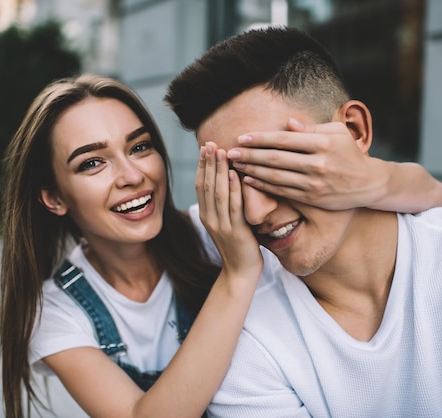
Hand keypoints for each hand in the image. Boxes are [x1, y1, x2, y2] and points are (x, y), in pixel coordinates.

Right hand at [196, 142, 262, 278]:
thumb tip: (230, 181)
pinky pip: (233, 206)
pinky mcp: (236, 231)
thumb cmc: (238, 246)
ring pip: (217, 193)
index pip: (201, 185)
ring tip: (220, 151)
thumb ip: (226, 204)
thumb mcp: (227, 223)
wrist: (240, 272)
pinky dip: (233, 189)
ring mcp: (222, 225)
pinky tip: (233, 174)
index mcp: (206, 216)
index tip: (205, 147)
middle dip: (208, 163)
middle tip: (209, 143)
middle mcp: (210, 219)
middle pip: (206, 185)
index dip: (202, 166)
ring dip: (218, 171)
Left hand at [226, 118, 386, 210]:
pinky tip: (249, 180)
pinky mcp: (312, 197)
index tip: (242, 137)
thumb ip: (311, 128)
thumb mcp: (337, 133)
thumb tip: (287, 123)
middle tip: (230, 152)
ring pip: (276, 176)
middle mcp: (317, 163)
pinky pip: (282, 191)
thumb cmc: (350, 153)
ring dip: (253, 170)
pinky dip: (264, 185)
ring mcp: (314, 182)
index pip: (283, 140)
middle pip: (275, 159)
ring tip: (236, 165)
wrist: (368, 183)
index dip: (260, 139)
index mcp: (322, 143)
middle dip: (250, 155)